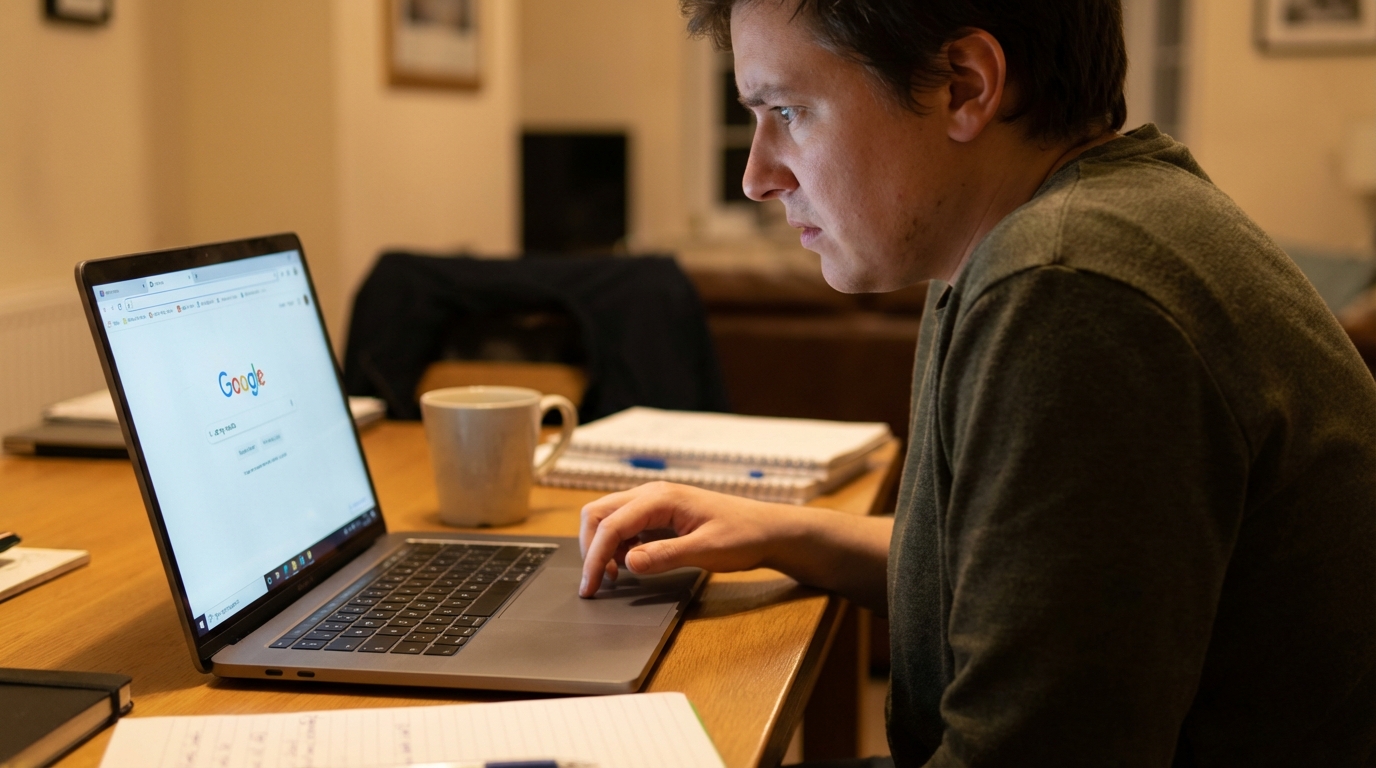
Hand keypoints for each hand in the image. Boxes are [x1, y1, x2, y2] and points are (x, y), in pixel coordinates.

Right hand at [578, 482, 789, 596]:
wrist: (769, 530)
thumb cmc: (744, 535)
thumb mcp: (706, 550)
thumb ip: (665, 555)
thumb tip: (628, 562)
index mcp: (661, 498)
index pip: (611, 524)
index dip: (595, 557)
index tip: (590, 587)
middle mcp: (652, 495)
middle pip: (599, 513)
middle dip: (590, 547)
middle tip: (594, 583)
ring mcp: (655, 504)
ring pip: (609, 518)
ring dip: (603, 547)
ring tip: (613, 578)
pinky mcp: (660, 516)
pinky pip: (626, 526)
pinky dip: (618, 546)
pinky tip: (629, 566)